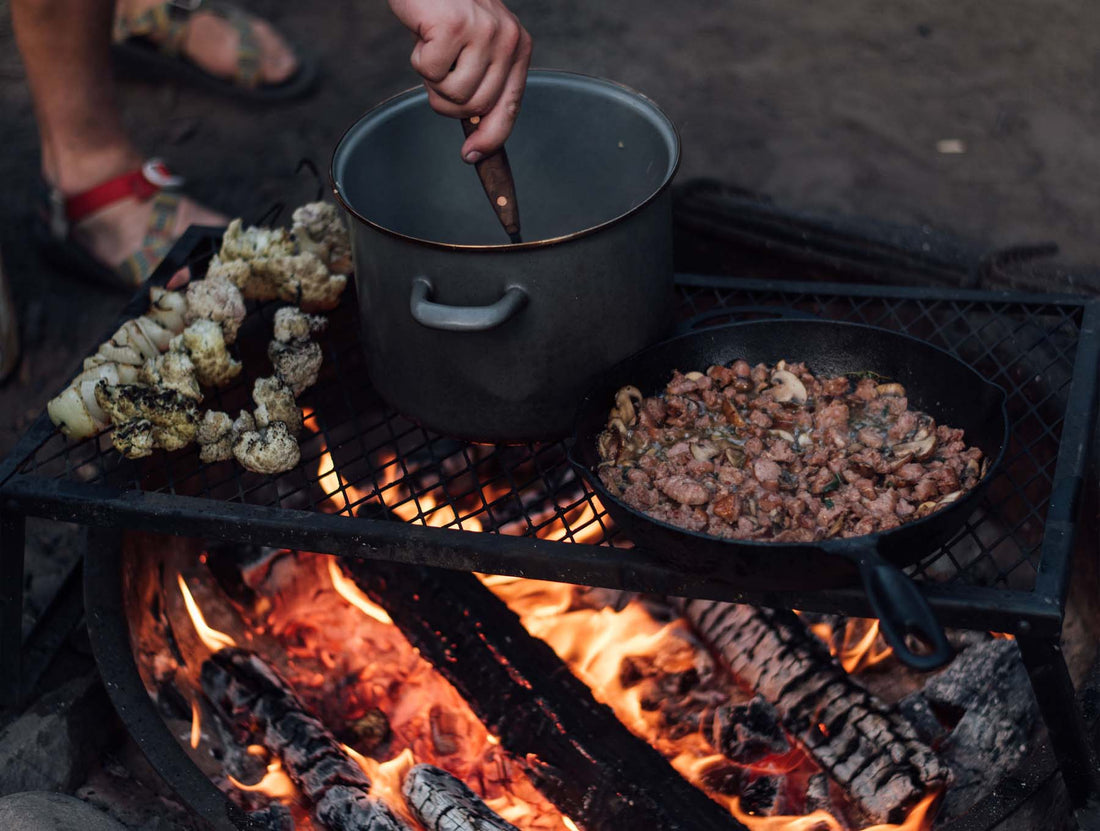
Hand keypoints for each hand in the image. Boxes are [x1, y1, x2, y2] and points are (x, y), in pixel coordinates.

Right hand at [388, 0, 531, 160]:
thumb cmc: (447, 12)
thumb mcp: (477, 46)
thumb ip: (483, 83)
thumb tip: (477, 137)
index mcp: (519, 48)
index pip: (510, 107)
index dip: (491, 138)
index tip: (471, 156)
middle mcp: (508, 39)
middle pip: (476, 107)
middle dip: (448, 101)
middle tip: (438, 72)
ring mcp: (484, 32)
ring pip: (454, 93)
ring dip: (432, 80)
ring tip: (434, 49)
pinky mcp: (455, 26)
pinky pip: (431, 72)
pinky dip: (418, 59)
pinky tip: (424, 35)